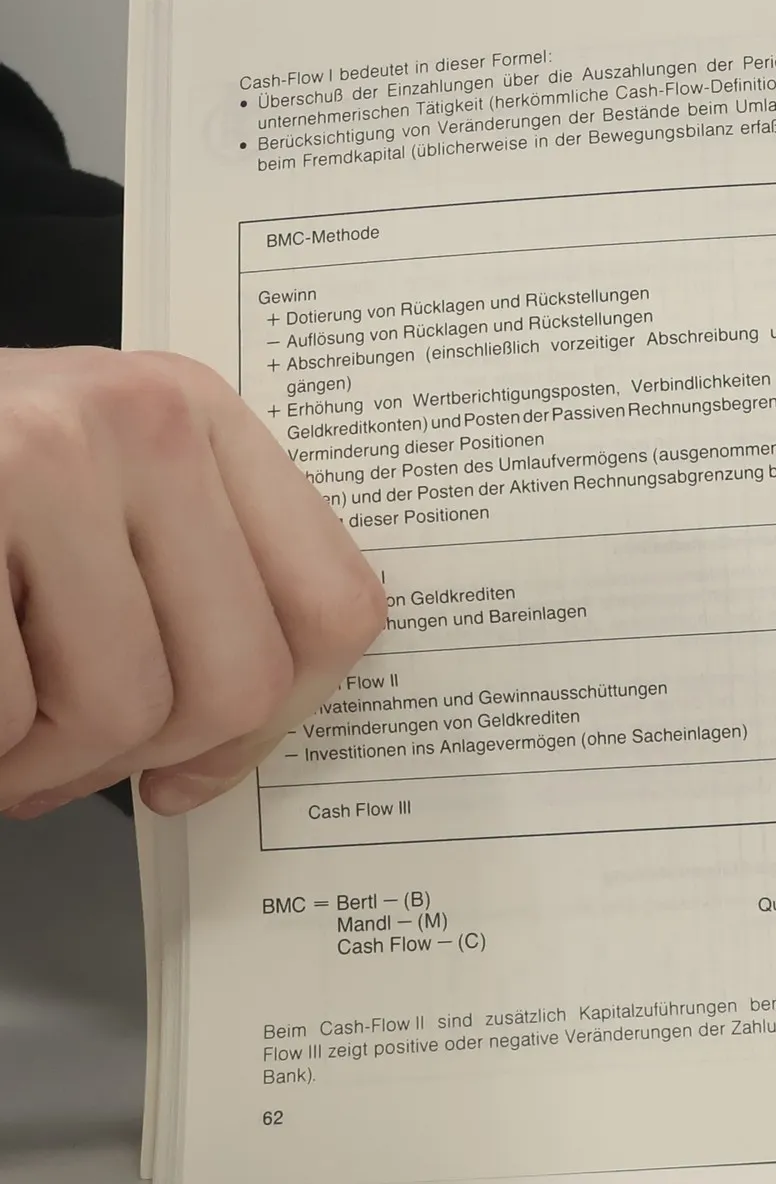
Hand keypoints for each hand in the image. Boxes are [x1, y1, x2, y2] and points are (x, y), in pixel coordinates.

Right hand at [1, 348, 385, 817]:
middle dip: (137, 760)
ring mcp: (43, 459)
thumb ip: (182, 575)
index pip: (335, 607)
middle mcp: (138, 419)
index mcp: (195, 415)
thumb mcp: (84, 495)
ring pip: (122, 712)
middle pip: (237, 681)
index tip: (199, 763)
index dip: (274, 723)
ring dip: (37, 767)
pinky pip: (7, 718)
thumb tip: (242, 736)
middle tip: (59, 762)